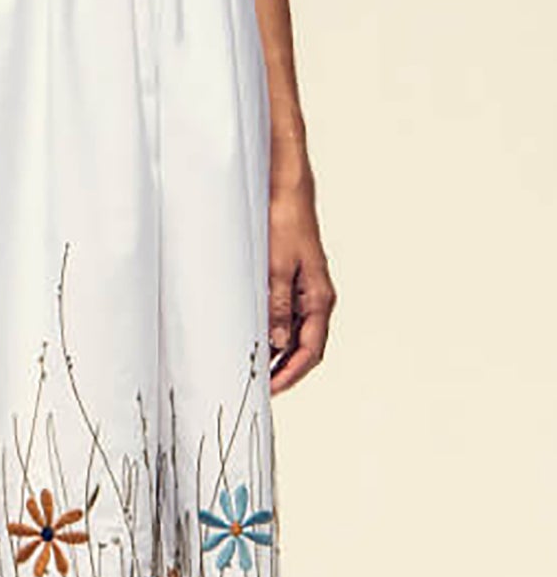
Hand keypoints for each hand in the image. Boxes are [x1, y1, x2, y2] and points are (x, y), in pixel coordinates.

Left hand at [267, 181, 335, 394]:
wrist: (287, 187)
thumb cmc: (285, 220)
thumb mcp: (276, 266)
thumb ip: (278, 306)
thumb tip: (279, 342)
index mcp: (319, 298)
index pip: (310, 351)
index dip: (292, 374)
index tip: (272, 390)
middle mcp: (317, 297)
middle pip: (306, 345)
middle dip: (287, 369)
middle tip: (262, 385)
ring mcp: (306, 288)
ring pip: (296, 331)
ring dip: (280, 350)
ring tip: (257, 365)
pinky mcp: (294, 276)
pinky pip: (288, 312)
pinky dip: (275, 327)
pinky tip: (257, 332)